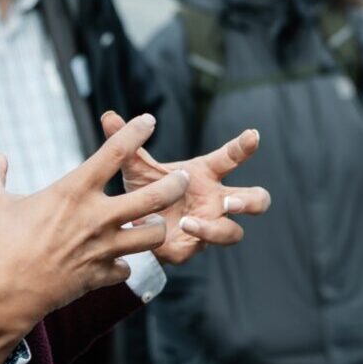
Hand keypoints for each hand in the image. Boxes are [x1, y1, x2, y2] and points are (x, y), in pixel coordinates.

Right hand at [0, 114, 188, 363]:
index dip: (135, 132)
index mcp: (73, 191)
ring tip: (153, 223)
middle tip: (182, 178)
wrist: (1, 294)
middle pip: (154, 196)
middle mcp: (96, 218)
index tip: (149, 121)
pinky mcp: (100, 277)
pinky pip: (125, 269)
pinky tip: (117, 262)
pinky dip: (123, 265)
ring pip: (152, 236)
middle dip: (174, 184)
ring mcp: (102, 249)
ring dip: (155, 228)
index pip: (115, 152)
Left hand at [101, 111, 272, 265]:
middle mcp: (215, 200)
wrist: (129, 225)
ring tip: (190, 221)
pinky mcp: (193, 247)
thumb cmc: (144, 190)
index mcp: (206, 174)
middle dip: (251, 201)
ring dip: (217, 229)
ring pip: (233, 232)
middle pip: (255, 200)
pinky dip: (193, 238)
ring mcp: (208, 225)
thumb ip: (126, 143)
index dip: (244, 147)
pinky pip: (201, 246)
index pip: (231, 158)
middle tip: (232, 201)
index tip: (253, 135)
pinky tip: (176, 229)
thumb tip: (107, 116)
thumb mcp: (135, 166)